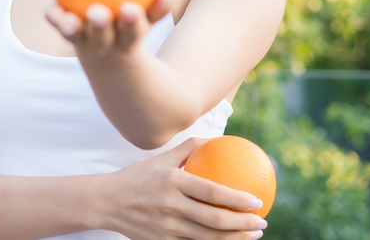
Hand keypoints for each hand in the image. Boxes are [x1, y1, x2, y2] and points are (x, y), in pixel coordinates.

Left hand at [46, 0, 182, 56]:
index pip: (158, 12)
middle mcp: (123, 36)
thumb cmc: (121, 1)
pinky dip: (58, 19)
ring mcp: (97, 42)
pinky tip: (53, 11)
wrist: (102, 47)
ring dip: (90, 28)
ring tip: (81, 17)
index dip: (163, 4)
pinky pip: (63, 27)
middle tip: (128, 9)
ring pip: (95, 39)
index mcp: (142, 22)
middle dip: (131, 24)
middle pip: (130, 35)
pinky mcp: (73, 38)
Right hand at [102, 137, 267, 239]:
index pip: (212, 191)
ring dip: (234, 239)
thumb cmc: (137, 177)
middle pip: (215, 219)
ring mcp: (167, 227)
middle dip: (244, 224)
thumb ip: (186, 148)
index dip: (237, 198)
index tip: (257, 201)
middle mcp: (171, 205)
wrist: (107, 202)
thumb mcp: (159, 158)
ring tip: (252, 236)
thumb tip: (215, 139)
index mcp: (173, 181)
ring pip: (208, 238)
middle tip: (261, 222)